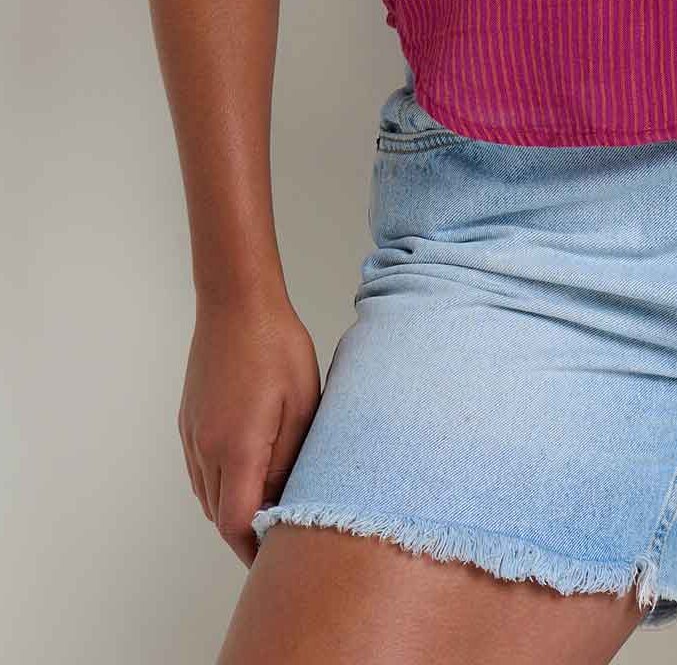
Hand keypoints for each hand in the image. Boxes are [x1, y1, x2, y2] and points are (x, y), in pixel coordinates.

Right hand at [178, 294, 322, 565]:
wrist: (236, 303)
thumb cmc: (277, 347)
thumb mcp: (302, 405)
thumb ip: (290, 459)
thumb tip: (284, 501)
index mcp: (235, 448)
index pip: (236, 523)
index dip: (255, 549)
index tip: (277, 559)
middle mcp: (205, 448)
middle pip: (219, 515)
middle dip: (246, 532)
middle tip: (279, 537)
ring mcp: (192, 435)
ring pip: (207, 495)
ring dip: (232, 508)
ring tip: (268, 506)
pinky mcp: (188, 422)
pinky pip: (200, 470)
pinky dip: (220, 484)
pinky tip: (247, 471)